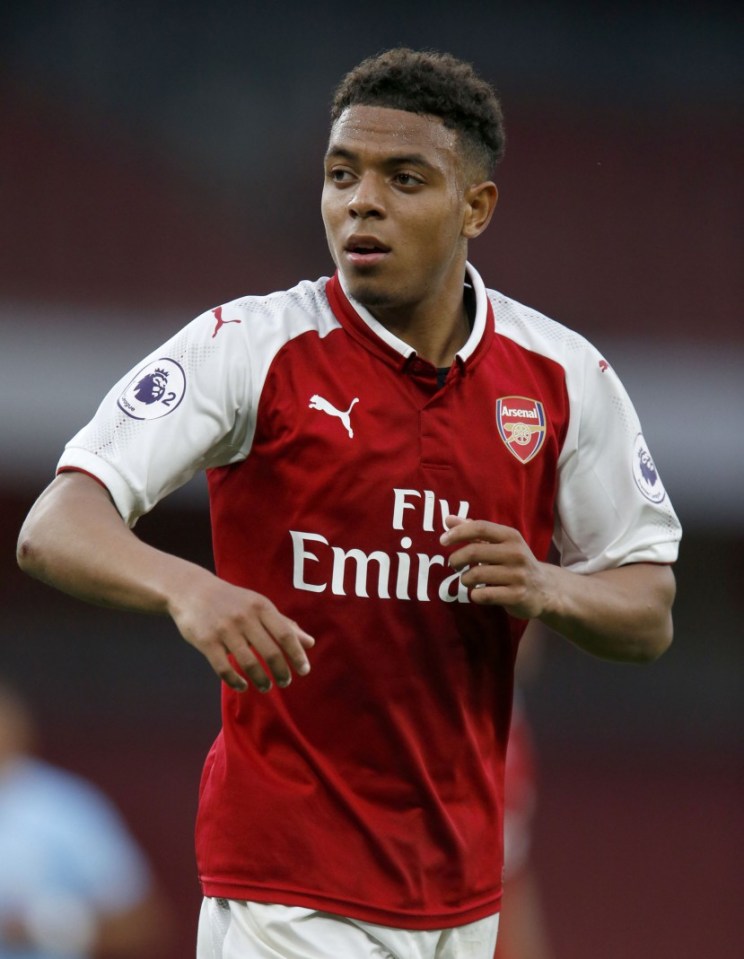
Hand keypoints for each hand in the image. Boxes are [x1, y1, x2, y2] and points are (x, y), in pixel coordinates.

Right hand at [168, 572, 314, 692]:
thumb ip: (283, 624)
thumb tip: (310, 643)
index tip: (305, 671)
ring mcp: (224, 630)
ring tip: (266, 686)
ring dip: (261, 680)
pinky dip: (235, 681)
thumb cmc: (232, 600)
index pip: (285, 634)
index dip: (297, 655)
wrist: (191, 590)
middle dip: (281, 672)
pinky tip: (243, 686)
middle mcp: (245, 617)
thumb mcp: (259, 605)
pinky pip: (224, 668)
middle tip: (285, 682)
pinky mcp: (206, 641)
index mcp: (261, 607)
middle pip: (270, 652)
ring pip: (248, 663)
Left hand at [439, 515, 551, 618]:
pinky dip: (474, 595)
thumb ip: (474, 532)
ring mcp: (518, 575)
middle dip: (456, 559)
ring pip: (476, 575)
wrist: (544, 589)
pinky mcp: (517, 595)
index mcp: (511, 536)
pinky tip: (477, 593)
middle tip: (453, 564)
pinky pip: (484, 595)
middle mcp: (516, 553)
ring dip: (465, 579)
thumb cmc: (515, 563)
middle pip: (474, 552)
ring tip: (467, 580)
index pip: (480, 528)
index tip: (442, 541)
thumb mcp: (500, 543)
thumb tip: (448, 519)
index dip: (458, 533)